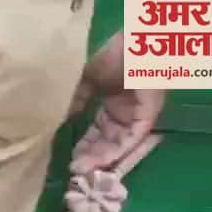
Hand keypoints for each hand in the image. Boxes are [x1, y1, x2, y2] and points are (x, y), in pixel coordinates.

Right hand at [69, 32, 167, 174]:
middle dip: (91, 158)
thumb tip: (63, 119)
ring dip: (102, 160)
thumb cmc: (114, 53)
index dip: (84, 146)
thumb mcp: (86, 78)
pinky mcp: (149, 114)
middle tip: (73, 171)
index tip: (68, 159)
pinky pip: (134, 138)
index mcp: (113, 104)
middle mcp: (127, 113)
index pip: (98, 132)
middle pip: (108, 142)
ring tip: (83, 170)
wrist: (136, 41)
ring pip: (121, 145)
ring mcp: (139, 115)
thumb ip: (77, 99)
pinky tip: (100, 161)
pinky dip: (118, 151)